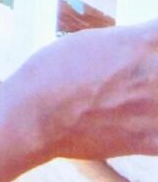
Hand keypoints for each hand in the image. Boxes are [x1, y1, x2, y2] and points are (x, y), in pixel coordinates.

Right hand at [15, 20, 157, 161]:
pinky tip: (151, 119)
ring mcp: (157, 108)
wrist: (36, 115)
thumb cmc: (55, 70)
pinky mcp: (153, 141)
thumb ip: (133, 43)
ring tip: (148, 91)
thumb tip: (149, 44)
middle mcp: (156, 71)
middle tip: (151, 71)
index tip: (154, 43)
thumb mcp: (95, 42)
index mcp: (143, 40)